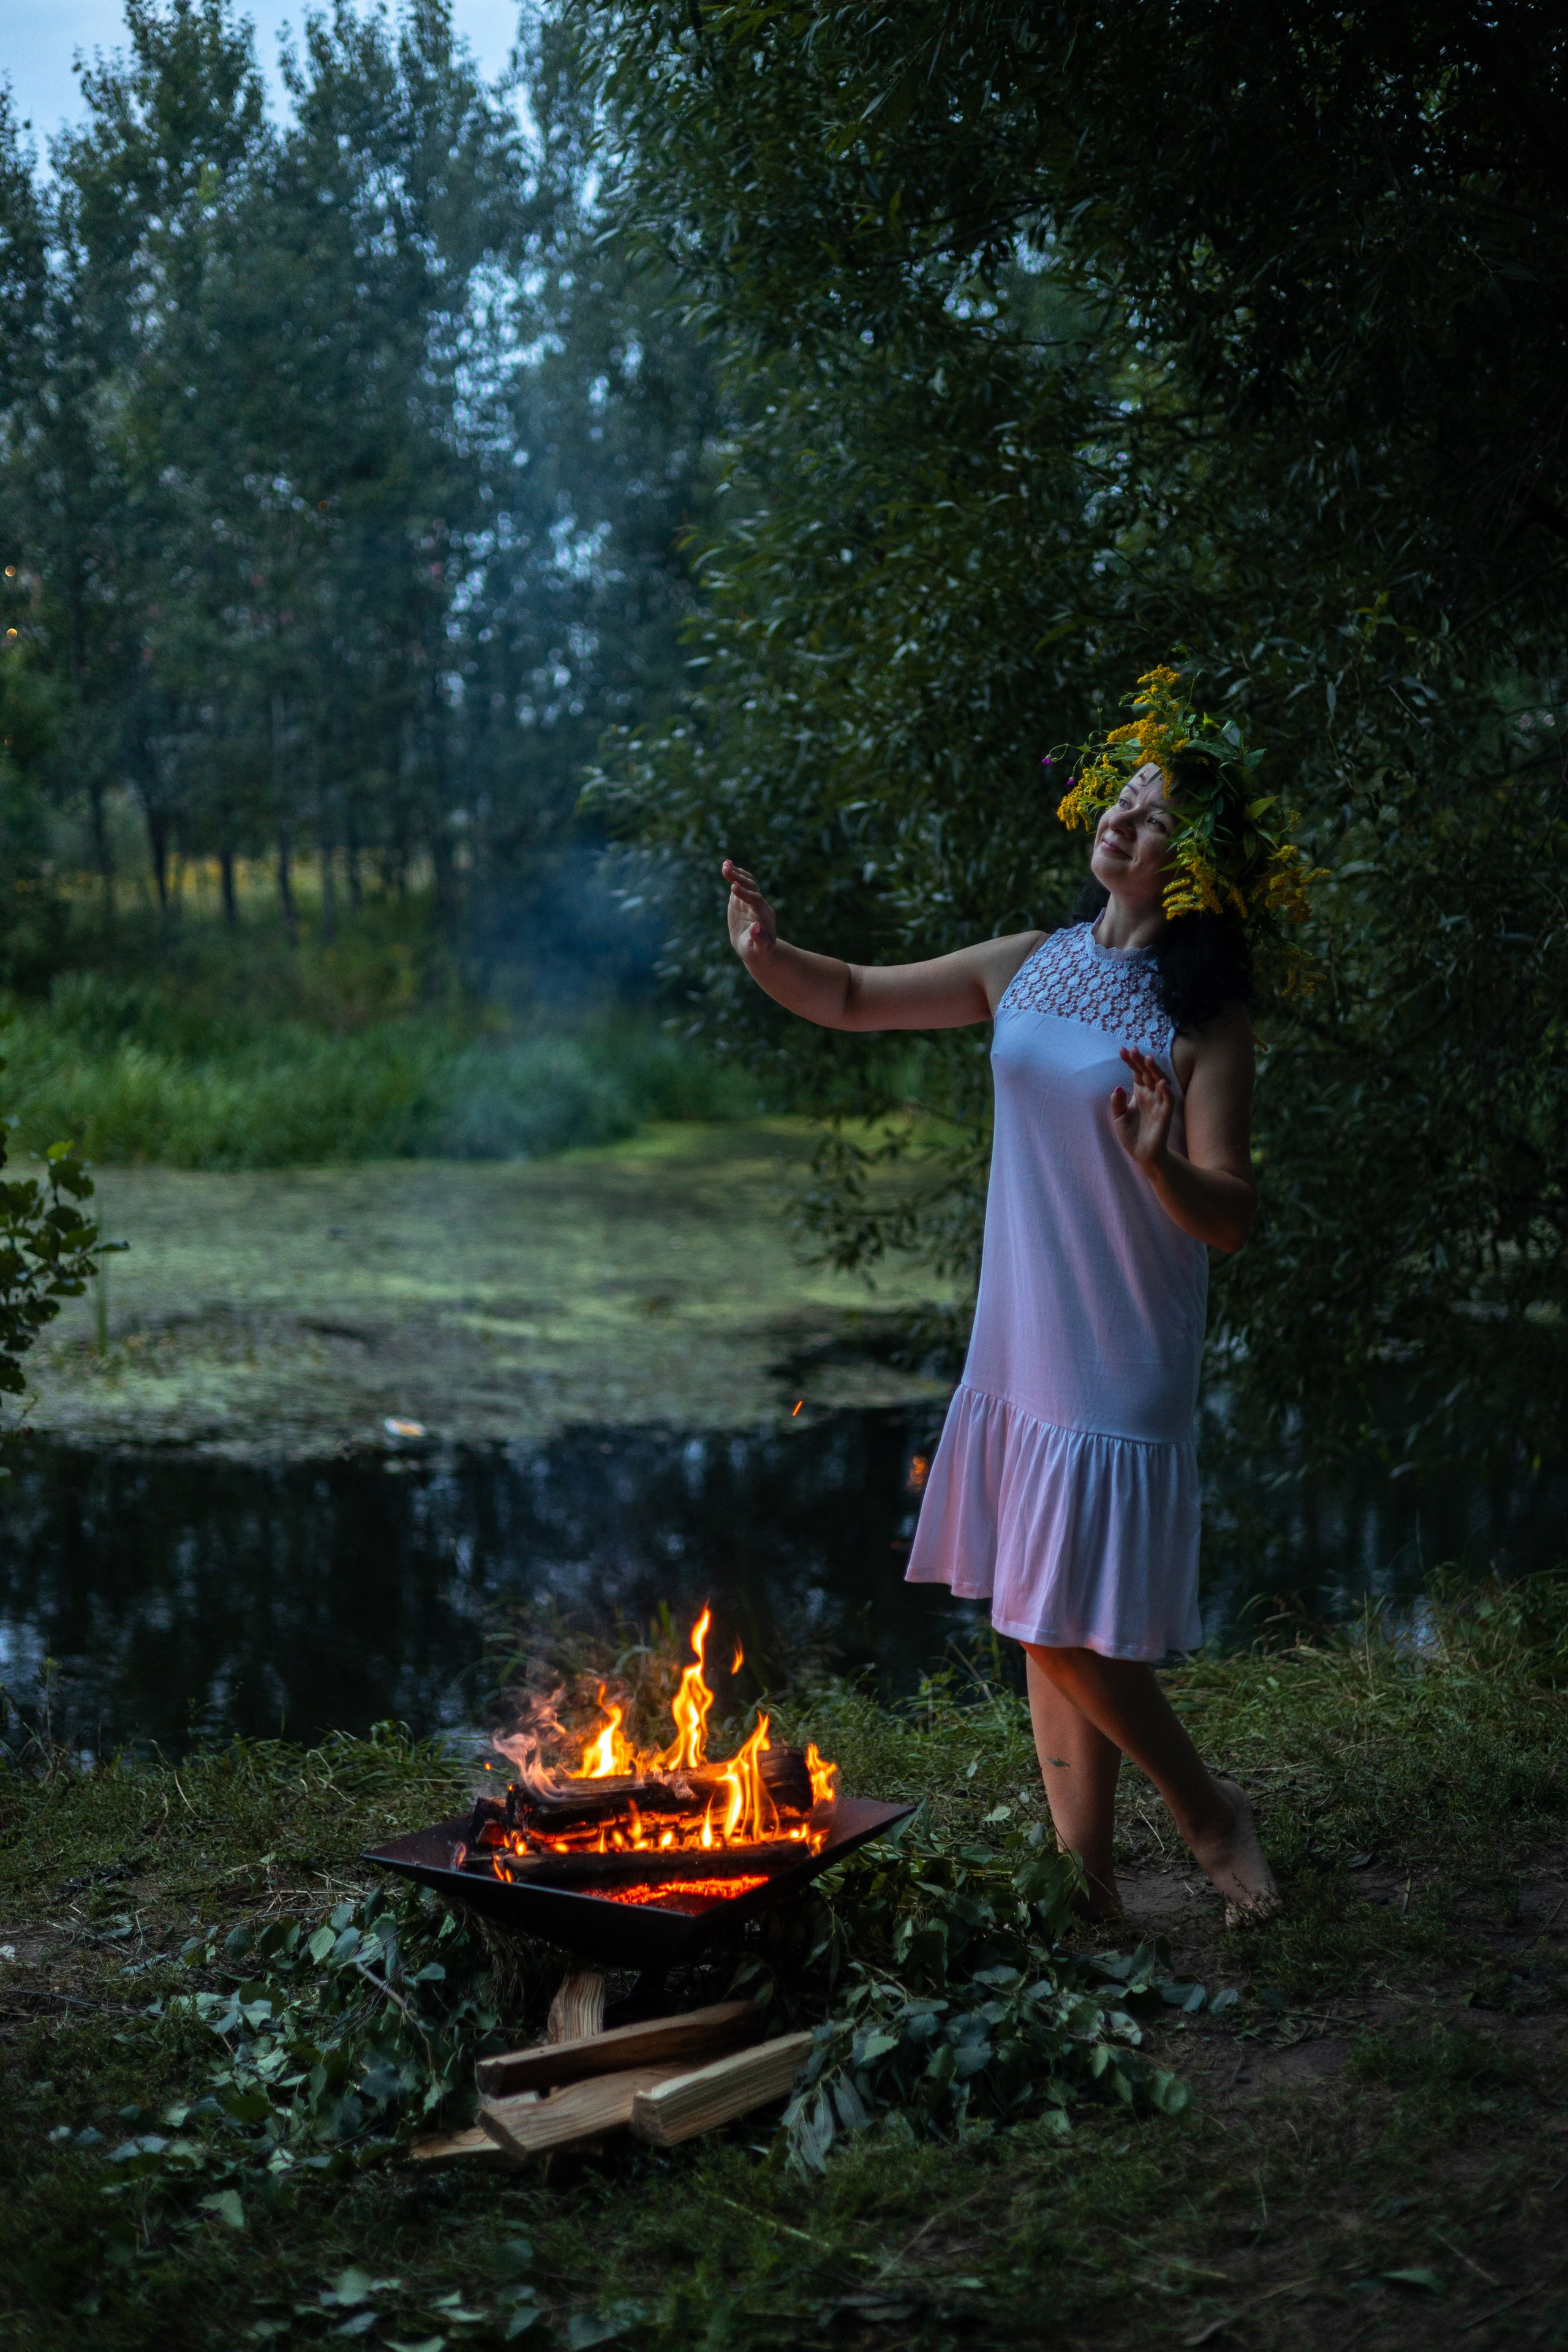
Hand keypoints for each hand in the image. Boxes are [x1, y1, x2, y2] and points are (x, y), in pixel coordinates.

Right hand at [723, 859, 776, 964]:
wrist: (756, 948)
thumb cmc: (757, 952)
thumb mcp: (758, 950)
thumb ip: (759, 940)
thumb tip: (756, 927)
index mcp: (765, 917)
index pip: (756, 901)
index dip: (745, 894)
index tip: (733, 887)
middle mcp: (760, 906)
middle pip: (752, 888)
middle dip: (740, 879)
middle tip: (726, 869)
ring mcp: (752, 900)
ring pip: (748, 883)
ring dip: (736, 874)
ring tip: (725, 864)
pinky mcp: (744, 899)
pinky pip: (742, 884)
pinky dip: (735, 875)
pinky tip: (726, 865)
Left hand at [1110, 1046, 1173, 1172]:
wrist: (1142, 1154)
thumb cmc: (1132, 1135)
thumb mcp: (1119, 1117)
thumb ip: (1117, 1102)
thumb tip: (1118, 1087)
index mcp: (1139, 1092)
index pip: (1136, 1072)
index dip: (1130, 1061)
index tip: (1122, 1049)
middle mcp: (1150, 1094)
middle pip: (1147, 1073)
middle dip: (1141, 1061)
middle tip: (1133, 1050)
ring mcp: (1159, 1103)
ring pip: (1160, 1082)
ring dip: (1155, 1070)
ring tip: (1148, 1059)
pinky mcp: (1165, 1114)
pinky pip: (1168, 1100)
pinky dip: (1166, 1091)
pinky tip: (1160, 1082)